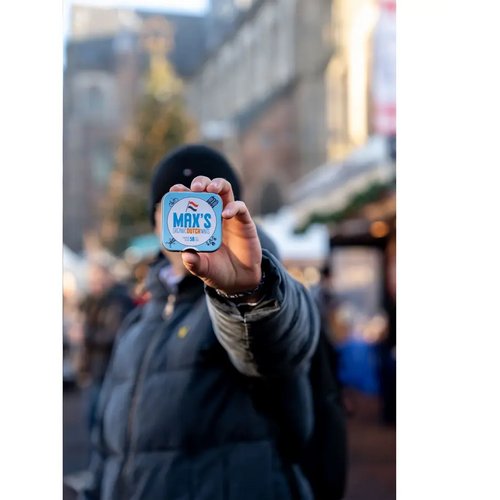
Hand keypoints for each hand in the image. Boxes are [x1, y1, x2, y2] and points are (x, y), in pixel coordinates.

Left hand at [170, 176, 261, 293]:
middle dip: (200, 183)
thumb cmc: (217, 271)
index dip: (182, 192)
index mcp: (198, 222)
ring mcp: (230, 216)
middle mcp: (213, 214)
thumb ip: (195, 263)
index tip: (174, 190)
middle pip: (207, 189)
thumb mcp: (203, 269)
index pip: (188, 201)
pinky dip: (233, 207)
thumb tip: (186, 255)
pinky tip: (226, 214)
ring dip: (218, 185)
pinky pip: (240, 207)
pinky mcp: (244, 222)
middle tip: (195, 188)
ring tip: (211, 189)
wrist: (239, 280)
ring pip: (225, 190)